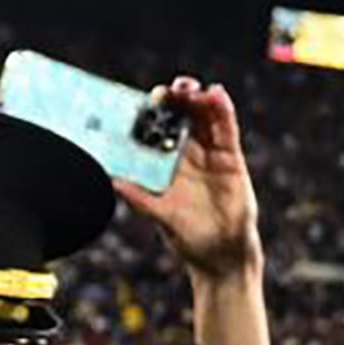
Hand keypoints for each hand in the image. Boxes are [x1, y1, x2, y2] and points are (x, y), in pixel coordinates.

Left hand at [120, 78, 264, 285]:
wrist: (222, 256)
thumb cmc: (189, 238)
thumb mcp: (159, 214)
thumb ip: (138, 198)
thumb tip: (112, 181)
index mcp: (168, 164)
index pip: (160, 130)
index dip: (155, 112)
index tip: (146, 99)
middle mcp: (189, 155)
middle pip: (183, 118)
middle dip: (177, 100)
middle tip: (170, 89)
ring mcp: (211, 156)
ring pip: (205, 119)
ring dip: (199, 100)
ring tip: (192, 88)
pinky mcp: (231, 160)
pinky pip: (227, 131)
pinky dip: (224, 112)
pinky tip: (218, 95)